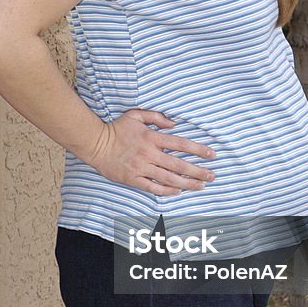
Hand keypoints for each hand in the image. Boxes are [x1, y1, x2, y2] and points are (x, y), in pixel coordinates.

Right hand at [86, 108, 216, 195]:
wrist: (95, 143)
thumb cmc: (116, 128)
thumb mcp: (135, 115)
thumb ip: (156, 117)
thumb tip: (174, 123)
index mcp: (152, 138)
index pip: (181, 144)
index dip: (198, 150)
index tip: (212, 155)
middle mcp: (149, 154)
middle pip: (178, 164)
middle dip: (198, 171)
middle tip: (212, 176)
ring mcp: (141, 168)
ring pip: (169, 178)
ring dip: (187, 183)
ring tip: (201, 186)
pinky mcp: (133, 179)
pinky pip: (153, 187)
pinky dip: (167, 191)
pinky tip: (178, 192)